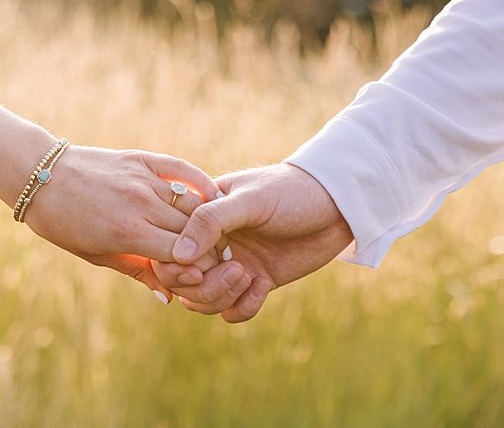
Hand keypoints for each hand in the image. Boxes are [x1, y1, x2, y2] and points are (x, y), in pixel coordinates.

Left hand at [21, 146, 231, 302]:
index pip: (184, 256)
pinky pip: (182, 170)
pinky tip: (213, 197)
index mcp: (129, 233)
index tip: (212, 278)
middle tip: (223, 261)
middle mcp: (141, 204)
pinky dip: (201, 183)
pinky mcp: (142, 159)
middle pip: (194, 231)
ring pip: (193, 203)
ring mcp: (143, 179)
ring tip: (219, 235)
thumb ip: (137, 271)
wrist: (41, 175)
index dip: (202, 269)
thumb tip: (169, 297)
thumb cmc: (62, 223)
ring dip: (210, 221)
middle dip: (212, 250)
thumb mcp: (95, 254)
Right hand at [152, 163, 352, 320]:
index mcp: (199, 216)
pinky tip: (263, 284)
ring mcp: (231, 264)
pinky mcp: (255, 282)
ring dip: (221, 297)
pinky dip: (244, 307)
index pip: (166, 249)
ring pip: (202, 301)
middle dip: (203, 286)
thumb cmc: (291, 191)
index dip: (174, 266)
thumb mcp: (250, 200)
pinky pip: (233, 311)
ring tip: (249, 276)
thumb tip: (178, 255)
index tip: (198, 267)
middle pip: (181, 282)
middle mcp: (210, 243)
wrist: (337, 205)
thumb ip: (211, 221)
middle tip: (236, 270)